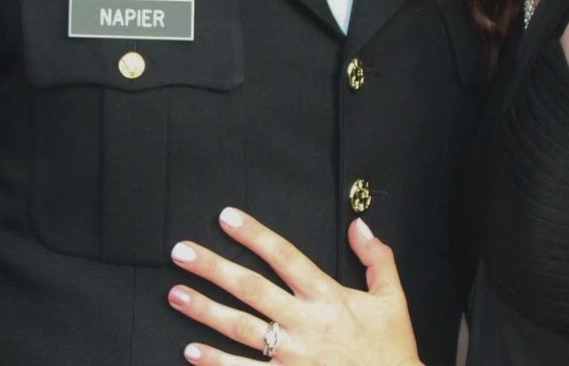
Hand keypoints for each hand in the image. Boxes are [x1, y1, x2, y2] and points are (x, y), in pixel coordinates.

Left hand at [168, 207, 421, 365]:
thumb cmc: (392, 350)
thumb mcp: (392, 299)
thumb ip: (377, 259)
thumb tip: (360, 224)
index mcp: (328, 297)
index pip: (285, 256)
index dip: (254, 235)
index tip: (226, 217)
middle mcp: (305, 322)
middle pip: (251, 288)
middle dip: (214, 268)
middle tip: (181, 253)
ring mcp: (293, 355)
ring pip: (241, 328)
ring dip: (205, 311)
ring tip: (175, 294)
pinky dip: (217, 362)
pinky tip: (191, 351)